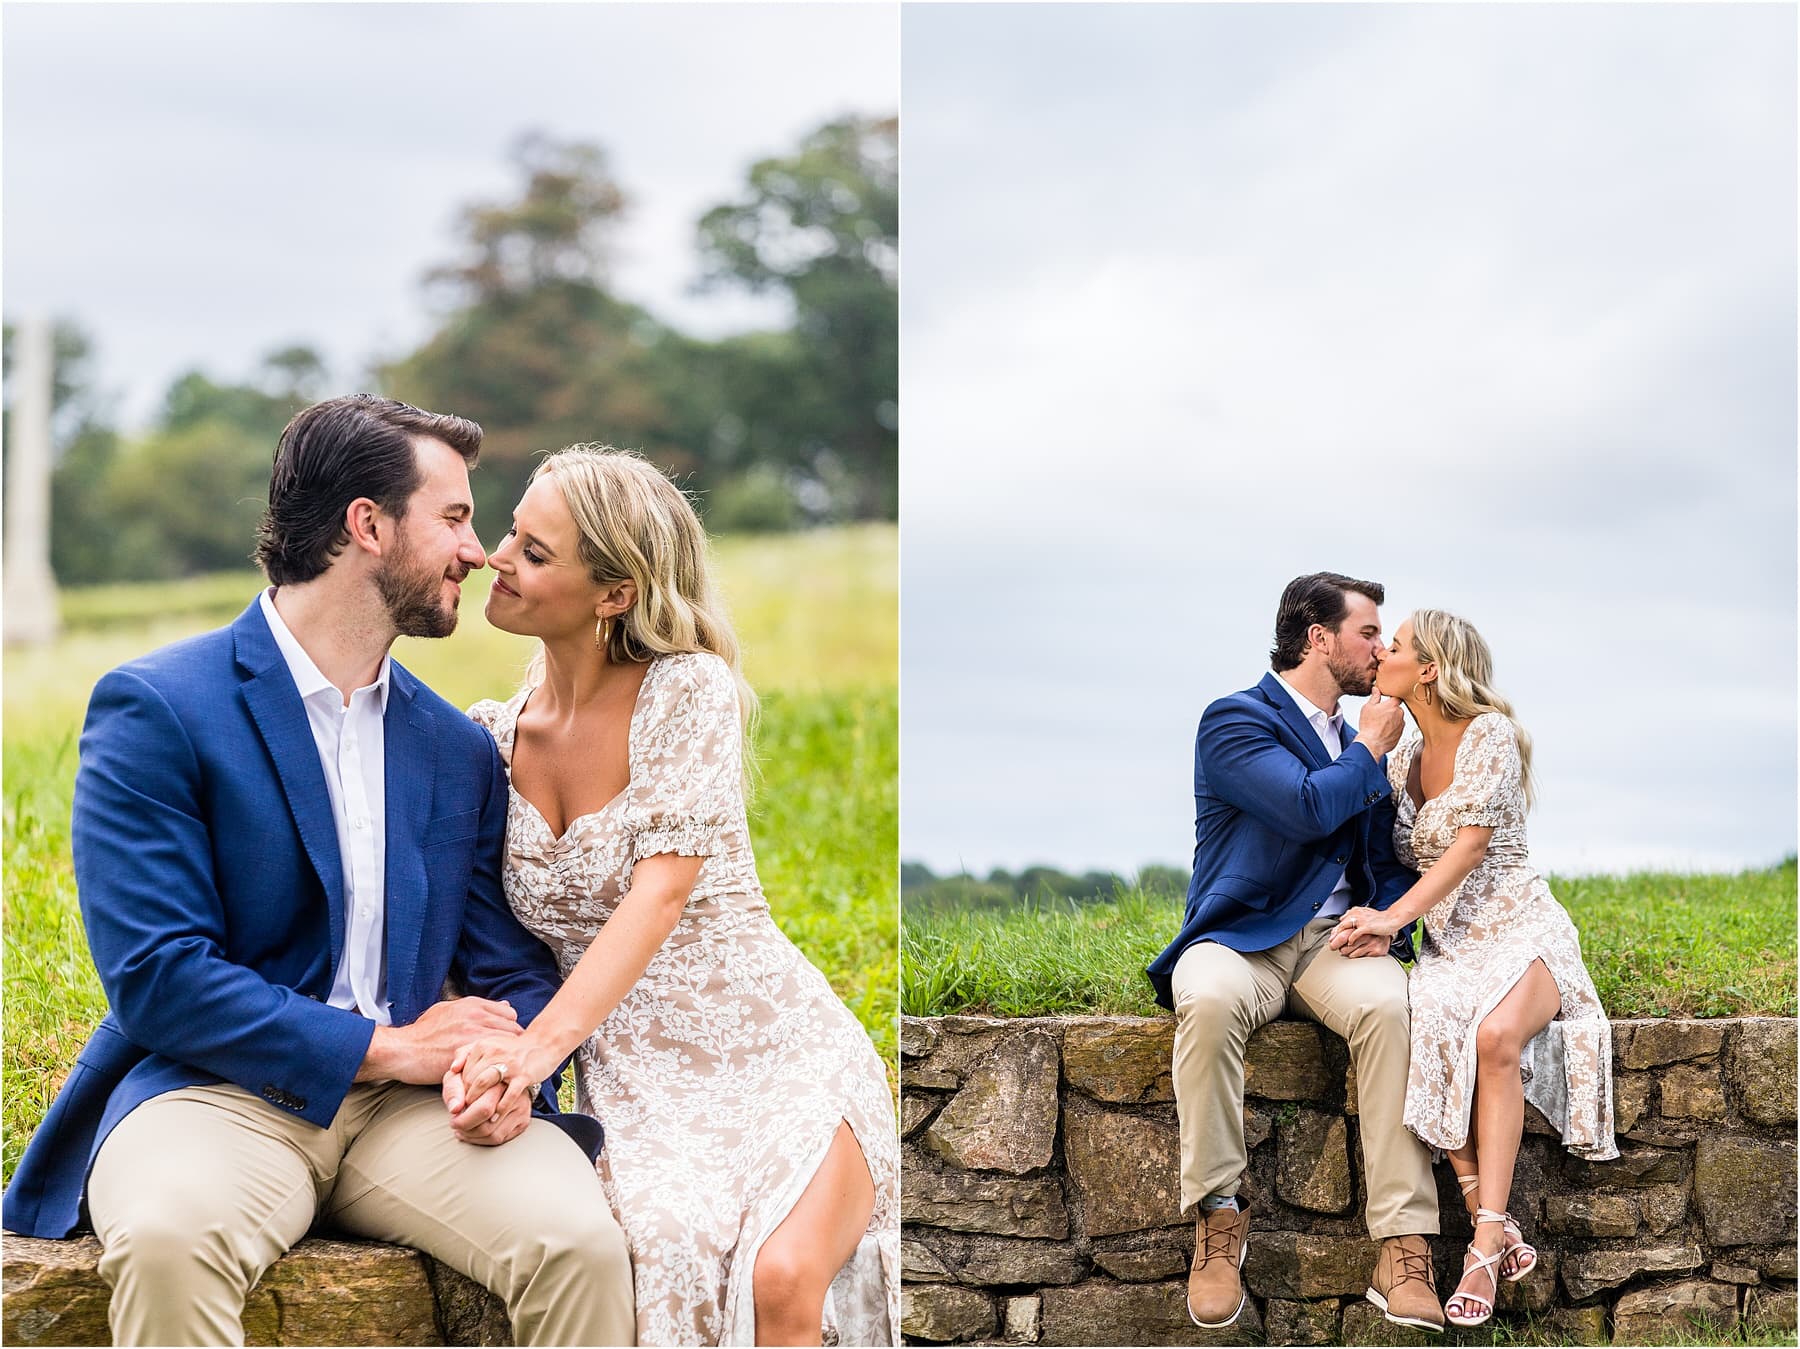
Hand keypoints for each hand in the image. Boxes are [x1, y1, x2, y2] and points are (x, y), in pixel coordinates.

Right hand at [357, 997, 521, 1084]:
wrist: (402, 1050)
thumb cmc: (422, 1033)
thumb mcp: (448, 1010)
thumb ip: (477, 1008)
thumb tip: (504, 1006)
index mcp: (473, 1005)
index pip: (510, 1014)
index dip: (509, 1029)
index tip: (505, 1042)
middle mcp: (476, 1016)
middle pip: (513, 1030)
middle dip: (513, 1045)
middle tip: (507, 1059)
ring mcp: (472, 1035)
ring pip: (507, 1047)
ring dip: (507, 1058)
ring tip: (501, 1068)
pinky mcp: (468, 1055)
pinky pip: (493, 1061)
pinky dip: (496, 1069)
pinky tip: (491, 1076)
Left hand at [443, 1071, 532, 1145]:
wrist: (503, 1073)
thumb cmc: (475, 1077)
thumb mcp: (460, 1075)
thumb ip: (454, 1088)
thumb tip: (455, 1109)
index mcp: (500, 1079)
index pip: (483, 1107)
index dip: (463, 1116)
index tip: (454, 1114)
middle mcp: (515, 1093)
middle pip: (487, 1121)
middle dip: (466, 1126)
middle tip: (455, 1123)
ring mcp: (521, 1108)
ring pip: (493, 1134)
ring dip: (472, 1136)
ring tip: (461, 1130)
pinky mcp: (524, 1120)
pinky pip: (500, 1138)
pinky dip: (482, 1140)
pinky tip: (472, 1133)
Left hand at [451, 1031, 562, 1117]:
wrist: (543, 1044)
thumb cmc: (512, 1050)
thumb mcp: (489, 1045)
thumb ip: (467, 1054)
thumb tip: (453, 1070)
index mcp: (483, 1046)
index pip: (463, 1072)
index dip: (460, 1091)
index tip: (461, 1104)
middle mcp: (494, 1052)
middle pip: (470, 1079)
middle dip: (465, 1100)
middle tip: (463, 1114)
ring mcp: (509, 1064)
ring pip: (484, 1084)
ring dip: (476, 1103)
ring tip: (476, 1115)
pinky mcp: (523, 1075)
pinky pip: (508, 1094)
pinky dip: (499, 1107)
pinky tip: (495, 1116)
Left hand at [1328, 905, 1400, 954]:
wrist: (1392, 919)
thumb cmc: (1381, 919)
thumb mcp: (1366, 914)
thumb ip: (1357, 916)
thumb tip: (1345, 919)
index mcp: (1356, 911)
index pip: (1342, 920)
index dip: (1337, 929)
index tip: (1333, 936)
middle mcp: (1357, 914)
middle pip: (1341, 924)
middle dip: (1335, 934)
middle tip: (1331, 942)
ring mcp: (1361, 920)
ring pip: (1345, 929)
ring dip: (1340, 937)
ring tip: (1337, 945)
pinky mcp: (1366, 927)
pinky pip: (1355, 934)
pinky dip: (1351, 939)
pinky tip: (1349, 943)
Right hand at [1354, 692, 1404, 758]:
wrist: (1372, 743)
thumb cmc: (1369, 726)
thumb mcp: (1368, 707)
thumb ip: (1374, 697)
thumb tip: (1376, 690)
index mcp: (1392, 705)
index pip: (1396, 697)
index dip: (1391, 698)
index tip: (1386, 700)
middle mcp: (1400, 714)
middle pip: (1396, 709)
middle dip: (1390, 711)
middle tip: (1379, 715)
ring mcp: (1401, 725)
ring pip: (1397, 719)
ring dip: (1391, 721)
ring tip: (1379, 725)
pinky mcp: (1400, 734)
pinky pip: (1397, 729)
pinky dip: (1391, 729)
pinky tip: (1382, 732)